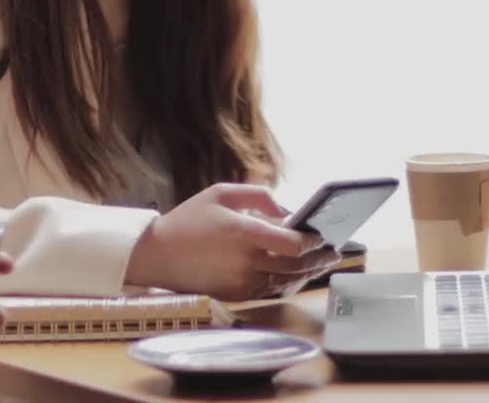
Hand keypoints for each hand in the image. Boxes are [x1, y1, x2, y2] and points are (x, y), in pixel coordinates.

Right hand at [125, 183, 340, 300]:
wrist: (156, 255)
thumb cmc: (188, 219)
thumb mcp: (220, 193)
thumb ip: (258, 195)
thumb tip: (286, 211)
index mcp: (244, 232)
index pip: (293, 243)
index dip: (312, 242)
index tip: (322, 236)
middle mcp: (246, 260)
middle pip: (295, 265)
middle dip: (318, 259)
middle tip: (333, 253)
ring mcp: (241, 281)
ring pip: (285, 281)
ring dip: (306, 274)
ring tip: (319, 264)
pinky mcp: (235, 295)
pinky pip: (269, 291)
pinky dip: (285, 283)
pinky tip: (294, 275)